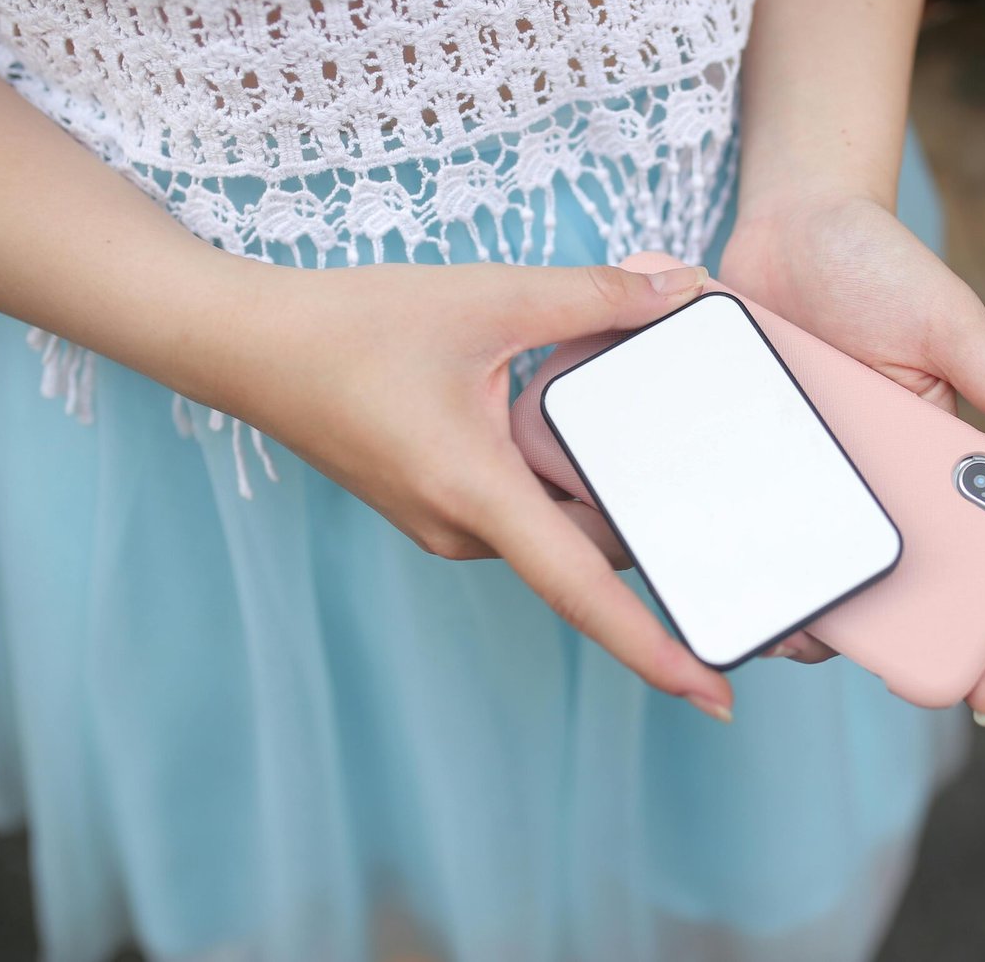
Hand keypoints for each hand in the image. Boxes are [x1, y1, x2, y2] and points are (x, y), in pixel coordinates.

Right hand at [207, 260, 736, 721]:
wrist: (246, 345)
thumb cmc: (353, 326)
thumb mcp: (486, 297)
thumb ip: (593, 296)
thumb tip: (681, 290)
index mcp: (476, 494)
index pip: (583, 590)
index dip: (653, 648)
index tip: (715, 694)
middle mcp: (462, 529)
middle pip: (587, 553)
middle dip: (658, 542)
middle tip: (738, 524)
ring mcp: (445, 523)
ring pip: (556, 529)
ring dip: (609, 503)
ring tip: (681, 464)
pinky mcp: (437, 503)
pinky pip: (523, 511)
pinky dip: (567, 486)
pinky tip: (597, 437)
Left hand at [719, 191, 984, 719]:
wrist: (790, 218)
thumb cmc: (886, 267)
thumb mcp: (955, 327)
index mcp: (929, 460)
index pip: (965, 558)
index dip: (980, 628)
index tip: (984, 695)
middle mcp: (867, 478)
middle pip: (876, 577)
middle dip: (867, 629)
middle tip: (836, 645)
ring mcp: (803, 470)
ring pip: (803, 559)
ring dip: (795, 600)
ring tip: (773, 620)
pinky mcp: (746, 448)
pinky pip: (738, 506)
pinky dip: (728, 541)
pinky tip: (710, 567)